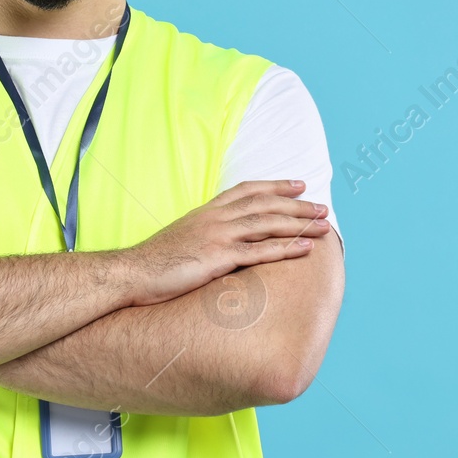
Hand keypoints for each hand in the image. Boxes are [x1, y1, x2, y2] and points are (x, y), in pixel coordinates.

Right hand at [126, 179, 329, 306]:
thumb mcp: (182, 238)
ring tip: (324, 224)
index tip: (298, 185)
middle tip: (322, 206)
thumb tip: (220, 240)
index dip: (275, 186)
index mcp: (207, 211)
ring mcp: (218, 236)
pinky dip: (286, 248)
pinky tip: (306, 248)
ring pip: (267, 224)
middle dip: (297, 204)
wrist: (133, 273)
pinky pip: (260, 252)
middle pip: (265, 204)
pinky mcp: (218, 258)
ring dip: (299, 223)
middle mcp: (215, 218)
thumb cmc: (155, 262)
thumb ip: (204, 233)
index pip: (247, 190)